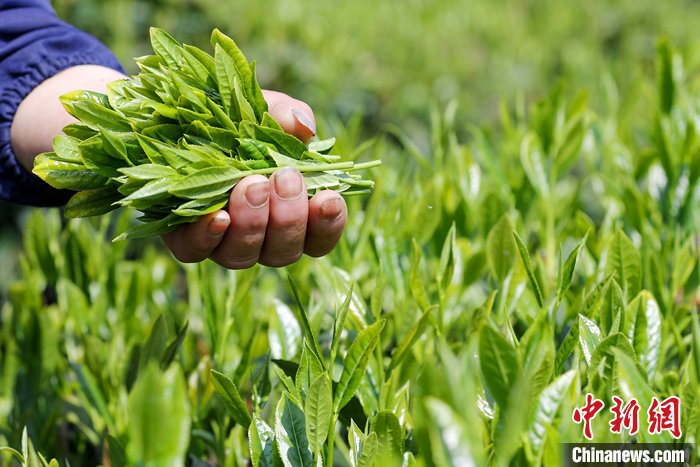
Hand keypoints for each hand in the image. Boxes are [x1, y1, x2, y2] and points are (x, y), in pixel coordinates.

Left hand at [162, 91, 347, 267]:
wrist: (177, 118)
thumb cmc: (234, 119)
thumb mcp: (264, 109)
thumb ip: (288, 116)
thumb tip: (303, 126)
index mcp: (289, 212)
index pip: (318, 238)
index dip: (328, 226)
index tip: (328, 197)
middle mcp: (260, 237)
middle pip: (283, 251)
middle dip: (289, 218)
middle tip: (285, 178)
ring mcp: (222, 241)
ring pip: (243, 255)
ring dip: (253, 223)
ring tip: (252, 184)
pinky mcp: (184, 237)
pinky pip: (196, 251)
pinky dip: (208, 235)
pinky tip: (217, 215)